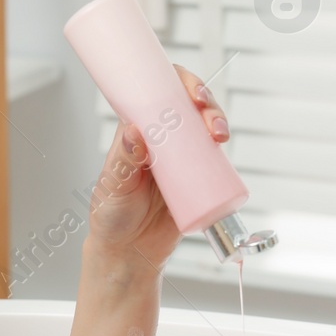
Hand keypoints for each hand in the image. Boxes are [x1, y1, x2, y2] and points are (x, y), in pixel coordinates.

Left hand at [85, 63, 229, 263]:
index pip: (157, 93)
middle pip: (188, 106)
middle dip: (204, 102)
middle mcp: (161, 139)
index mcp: (137, 131)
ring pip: (203, 129)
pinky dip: (223, 151)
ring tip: (218, 134)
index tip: (190, 91)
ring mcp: (181, 158)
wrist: (129, 253)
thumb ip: (124, 160)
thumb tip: (135, 130)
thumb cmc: (112, 215)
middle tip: (206, 112)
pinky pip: (214, 160)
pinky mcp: (198, 180)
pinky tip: (223, 149)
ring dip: (216, 122)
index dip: (177, 82)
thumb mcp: (114, 185)